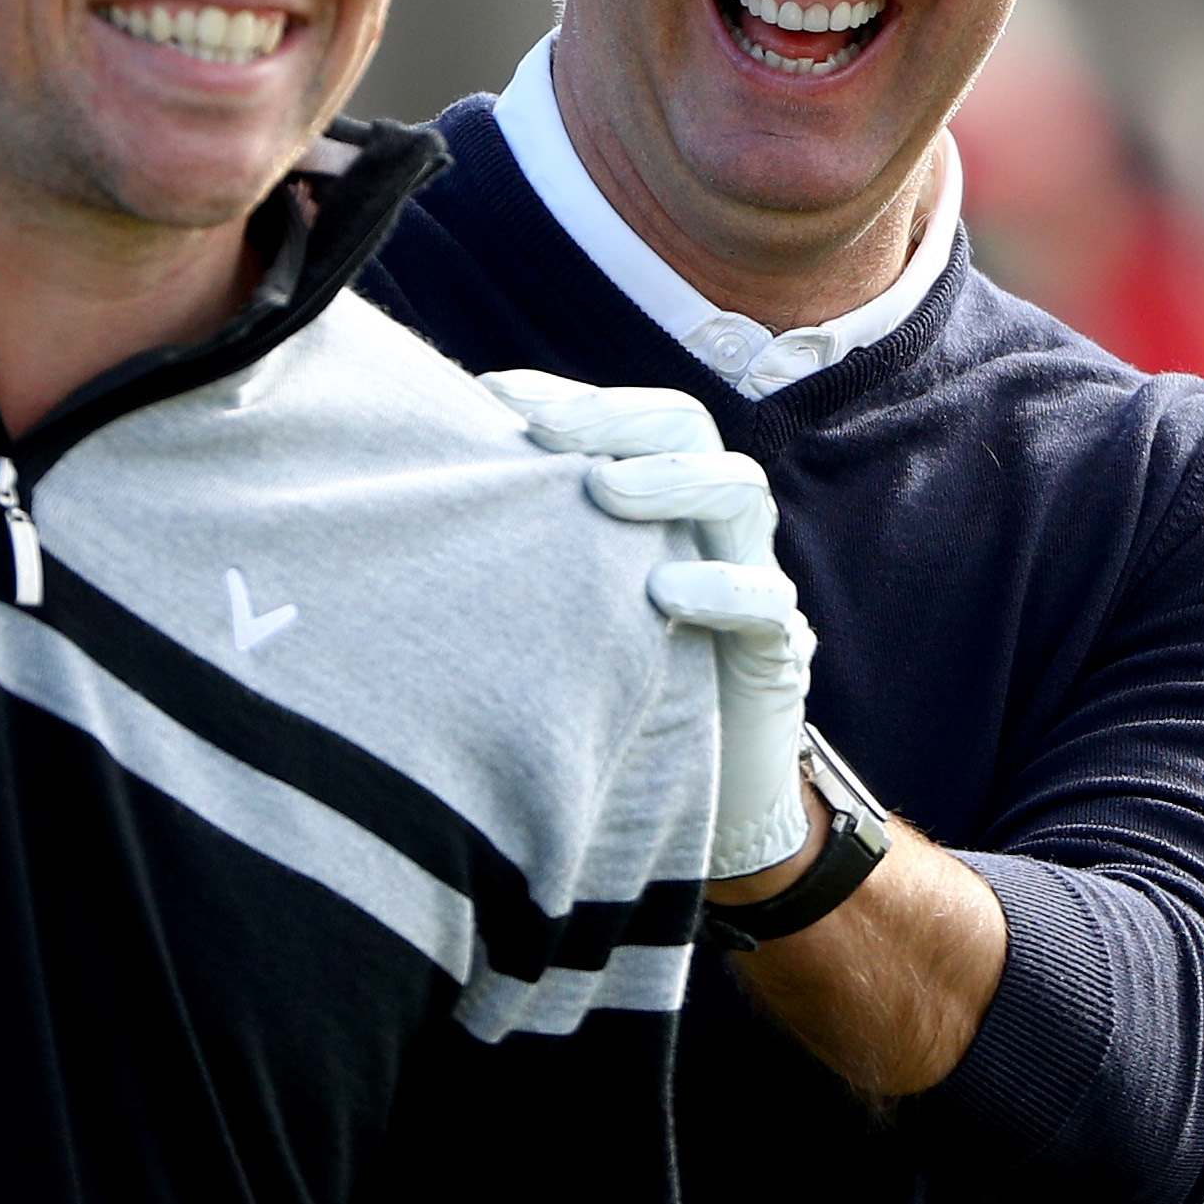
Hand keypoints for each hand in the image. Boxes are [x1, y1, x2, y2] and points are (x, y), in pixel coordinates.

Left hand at [482, 371, 815, 880]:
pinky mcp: (777, 653)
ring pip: (741, 491)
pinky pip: (767, 600)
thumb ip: (524, 556)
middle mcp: (709, 526)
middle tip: (548, 429)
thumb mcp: (561, 618)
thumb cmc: (610, 697)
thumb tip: (426, 501)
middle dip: (617, 417)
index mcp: (658, 503)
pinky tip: (664, 592)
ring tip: (606, 489)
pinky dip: (722, 586)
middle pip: (687, 428)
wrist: (697, 810)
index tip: (490, 394)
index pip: (626, 418)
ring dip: (673, 480)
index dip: (566, 398)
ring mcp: (753, 581)